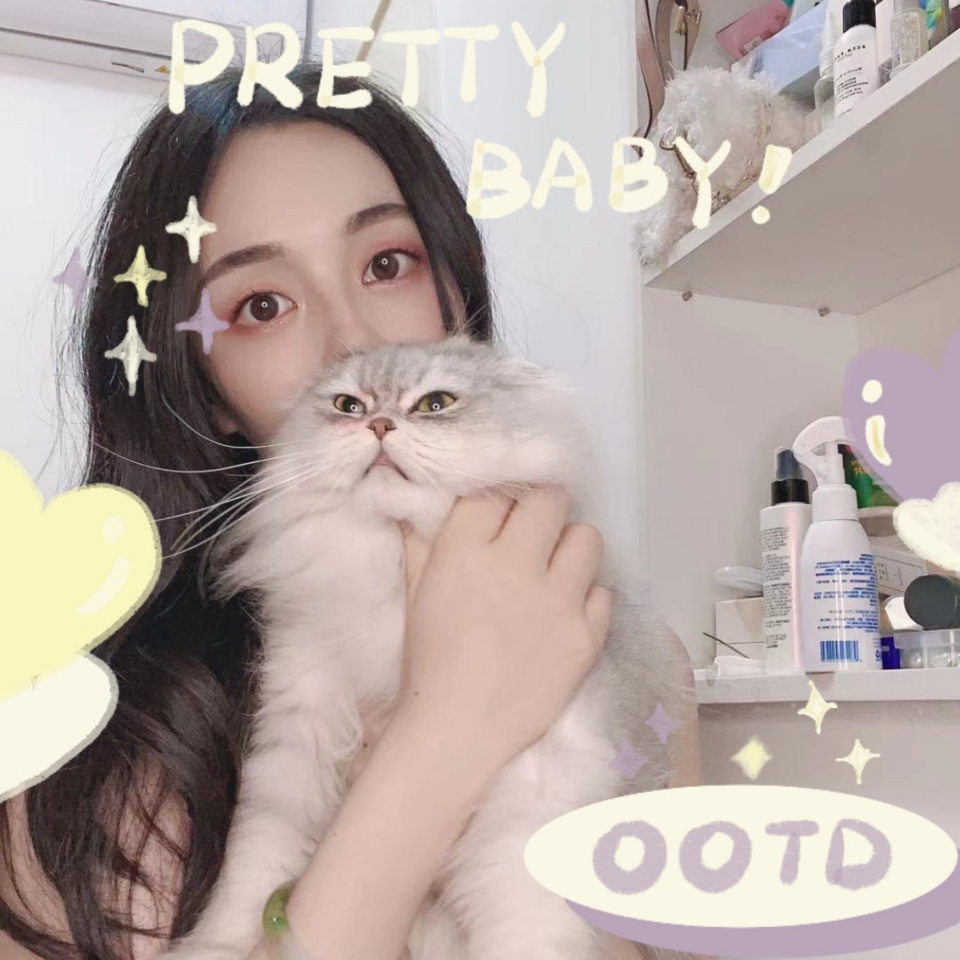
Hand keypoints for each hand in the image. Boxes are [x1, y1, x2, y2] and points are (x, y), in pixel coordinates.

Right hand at [395, 485, 611, 773]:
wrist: (458, 731)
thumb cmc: (430, 662)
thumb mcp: (417, 593)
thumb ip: (421, 541)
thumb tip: (419, 502)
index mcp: (464, 551)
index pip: (497, 492)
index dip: (502, 501)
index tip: (502, 515)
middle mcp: (514, 566)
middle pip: (550, 500)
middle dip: (543, 511)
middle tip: (536, 532)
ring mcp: (555, 601)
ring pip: (587, 537)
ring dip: (571, 548)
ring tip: (555, 572)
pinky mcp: (585, 636)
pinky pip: (603, 593)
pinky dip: (586, 600)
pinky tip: (563, 615)